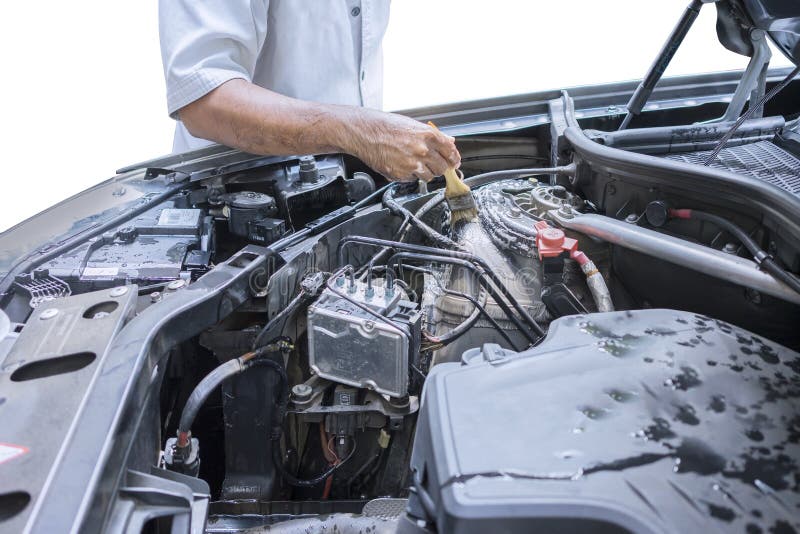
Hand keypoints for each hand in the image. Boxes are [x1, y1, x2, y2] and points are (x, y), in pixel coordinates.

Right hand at [345, 108, 460, 181]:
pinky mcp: (401, 175)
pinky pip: (412, 179)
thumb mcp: (413, 125)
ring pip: (429, 176)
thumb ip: (433, 135)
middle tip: (432, 164)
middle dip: (439, 167)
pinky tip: (401, 164)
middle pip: (442, 168)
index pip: (451, 152)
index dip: (454, 159)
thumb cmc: (385, 126)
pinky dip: (409, 175)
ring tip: (413, 162)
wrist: (365, 132)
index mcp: (428, 136)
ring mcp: (412, 164)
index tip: (454, 163)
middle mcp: (422, 151)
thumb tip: (448, 141)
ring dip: (425, 172)